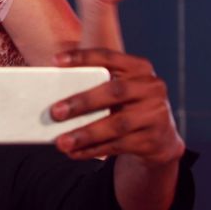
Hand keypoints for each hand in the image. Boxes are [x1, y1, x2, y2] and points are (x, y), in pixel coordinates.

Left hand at [50, 49, 183, 165]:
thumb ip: (92, 84)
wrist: (160, 136)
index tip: (55, 61)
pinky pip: (118, 145)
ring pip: (117, 125)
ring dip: (86, 134)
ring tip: (61, 142)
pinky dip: (93, 150)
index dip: (83, 57)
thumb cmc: (126, 105)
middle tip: (55, 112)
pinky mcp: (152, 139)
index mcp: (138, 68)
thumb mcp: (116, 89)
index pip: (109, 57)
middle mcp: (151, 88)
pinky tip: (74, 152)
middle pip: (115, 92)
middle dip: (82, 102)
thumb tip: (50, 94)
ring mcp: (155, 114)